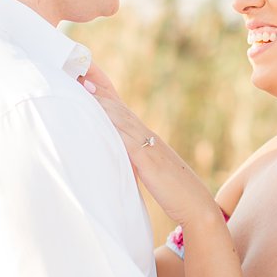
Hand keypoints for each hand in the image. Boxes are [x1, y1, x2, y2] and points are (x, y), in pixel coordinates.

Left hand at [79, 64, 222, 227]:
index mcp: (147, 140)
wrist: (198, 206)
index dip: (105, 94)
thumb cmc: (175, 194)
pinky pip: (128, 139)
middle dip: (100, 88)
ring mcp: (150, 146)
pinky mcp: (149, 160)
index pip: (122, 111)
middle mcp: (148, 137)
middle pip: (119, 107)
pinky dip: (113, 126)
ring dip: (102, 101)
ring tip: (83, 85)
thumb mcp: (151, 174)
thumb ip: (136, 163)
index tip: (87, 78)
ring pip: (122, 118)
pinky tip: (99, 117)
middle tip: (78, 70)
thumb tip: (121, 161)